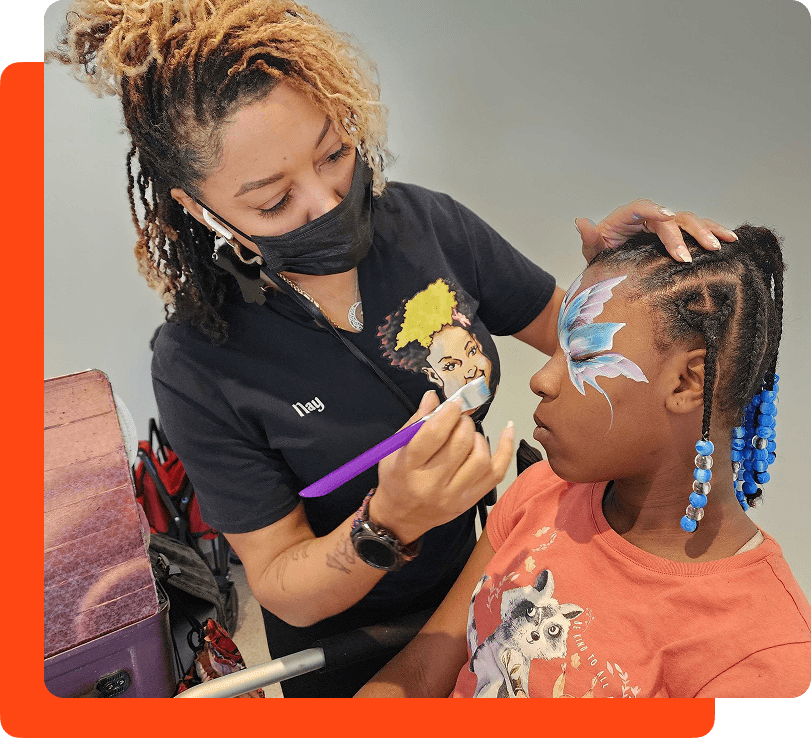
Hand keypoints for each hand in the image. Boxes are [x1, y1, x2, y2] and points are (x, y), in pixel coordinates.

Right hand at [371, 391, 513, 542]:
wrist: (400, 517)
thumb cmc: (396, 478)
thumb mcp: (395, 449)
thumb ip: (416, 422)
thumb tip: (435, 396)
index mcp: (408, 468)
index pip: (433, 435)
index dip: (448, 413)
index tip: (453, 403)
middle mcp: (432, 484)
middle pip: (460, 444)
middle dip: (463, 423)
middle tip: (458, 419)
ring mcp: (454, 496)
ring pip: (480, 458)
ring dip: (478, 437)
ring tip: (467, 434)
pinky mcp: (470, 501)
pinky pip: (497, 473)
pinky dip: (505, 449)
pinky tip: (507, 430)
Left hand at [575, 199, 737, 262]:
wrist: (611, 268)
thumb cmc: (602, 257)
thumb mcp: (593, 252)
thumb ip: (590, 239)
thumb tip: (581, 222)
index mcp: (627, 217)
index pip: (641, 207)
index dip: (655, 210)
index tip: (667, 216)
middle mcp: (649, 217)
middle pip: (671, 218)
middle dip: (683, 234)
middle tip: (688, 257)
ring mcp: (665, 225)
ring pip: (689, 221)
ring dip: (705, 232)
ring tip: (719, 245)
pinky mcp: (677, 234)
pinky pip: (697, 230)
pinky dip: (714, 232)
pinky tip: (730, 239)